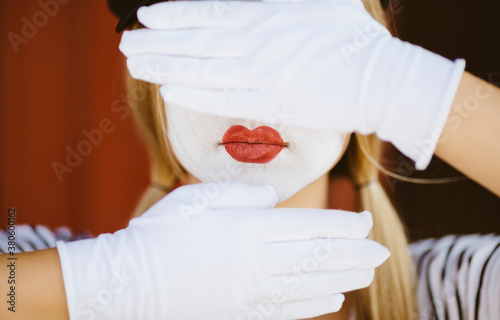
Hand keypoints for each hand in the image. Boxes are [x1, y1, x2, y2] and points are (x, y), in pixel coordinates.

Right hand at [57, 182, 388, 318]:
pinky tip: (335, 299)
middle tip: (382, 251)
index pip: (310, 228)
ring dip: (344, 278)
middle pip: (318, 258)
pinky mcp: (243, 314)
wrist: (131, 284)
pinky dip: (317, 304)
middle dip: (354, 254)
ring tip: (368, 273)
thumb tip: (275, 201)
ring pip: (311, 285)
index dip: (343, 227)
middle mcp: (258, 263)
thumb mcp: (200, 199)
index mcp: (249, 229)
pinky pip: (290, 310)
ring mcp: (253, 293)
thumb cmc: (162, 234)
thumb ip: (244, 196)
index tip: (364, 223)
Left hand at [119, 0, 464, 169]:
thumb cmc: (354, 37)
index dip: (173, 15)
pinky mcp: (273, 105)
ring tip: (136, 65)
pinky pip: (224, 99)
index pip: (208, 12)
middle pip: (196, 42)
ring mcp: (264, 75)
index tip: (146, 17)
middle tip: (126, 44)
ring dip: (165, 67)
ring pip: (203, 71)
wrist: (381, 79)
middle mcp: (260, 43)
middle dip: (157, 43)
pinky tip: (168, 92)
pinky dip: (194, 95)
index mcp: (269, 14)